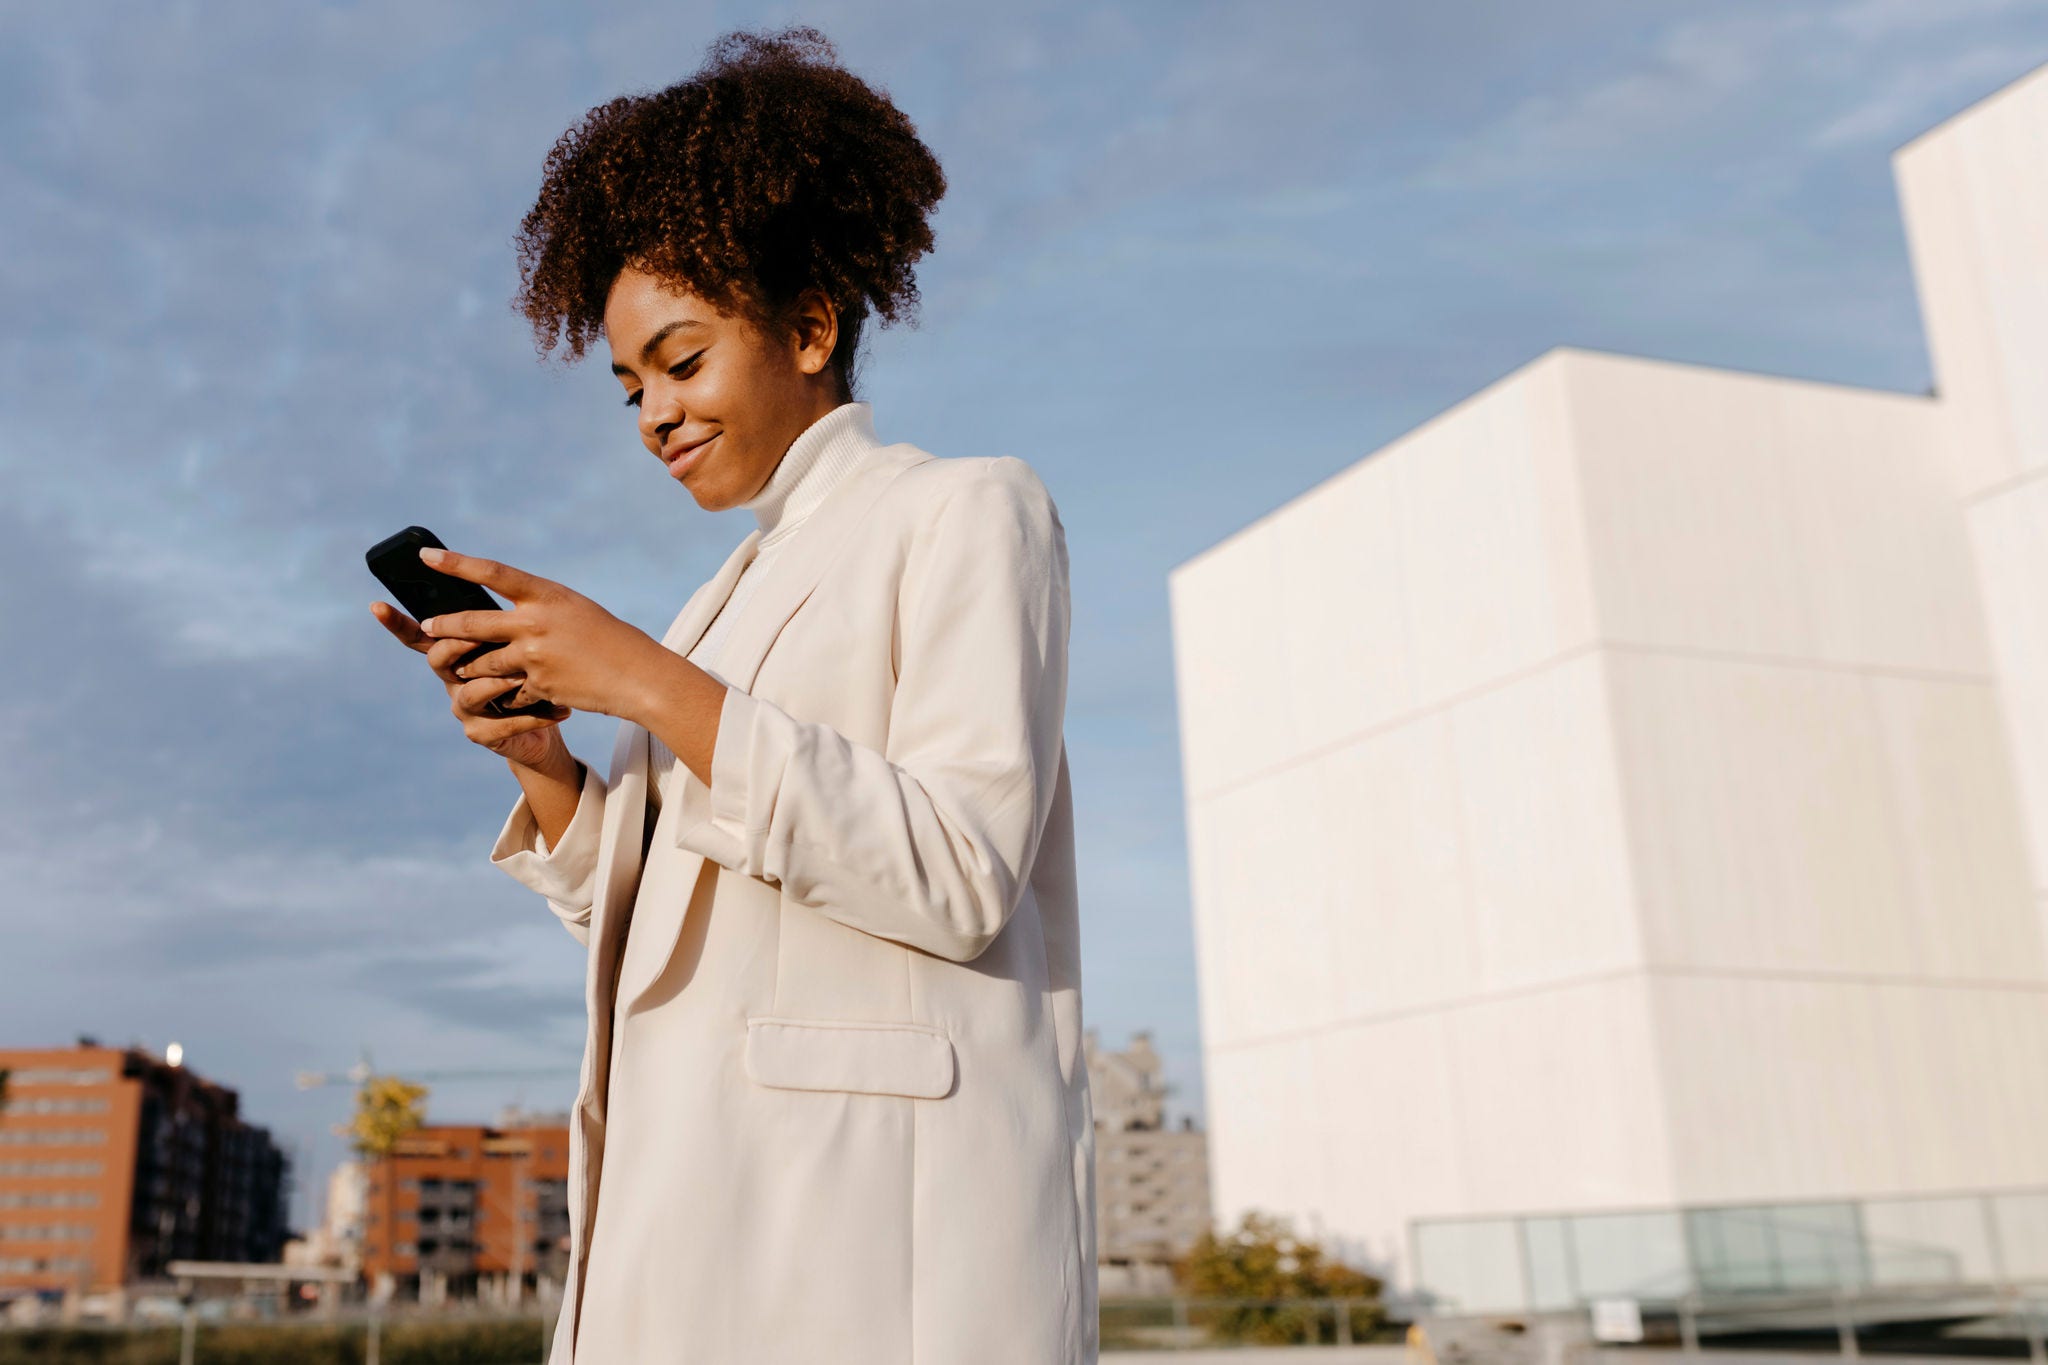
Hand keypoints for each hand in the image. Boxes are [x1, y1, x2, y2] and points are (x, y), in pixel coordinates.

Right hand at [369, 597, 571, 773]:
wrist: (550, 718)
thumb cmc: (532, 669)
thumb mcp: (518, 639)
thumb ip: (499, 618)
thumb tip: (494, 573)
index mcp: (456, 653)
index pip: (420, 635)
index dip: (397, 623)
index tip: (376, 604)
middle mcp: (453, 680)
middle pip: (439, 660)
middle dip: (458, 645)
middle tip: (480, 636)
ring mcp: (465, 709)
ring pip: (470, 693)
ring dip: (497, 682)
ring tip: (522, 676)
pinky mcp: (482, 735)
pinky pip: (503, 724)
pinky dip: (533, 717)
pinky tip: (560, 711)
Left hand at [411, 546, 674, 721]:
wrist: (639, 675)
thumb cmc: (609, 639)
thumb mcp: (574, 610)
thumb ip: (537, 608)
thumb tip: (503, 612)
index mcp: (546, 594)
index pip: (492, 573)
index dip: (456, 564)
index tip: (427, 556)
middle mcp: (536, 621)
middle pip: (472, 622)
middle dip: (444, 626)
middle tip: (427, 627)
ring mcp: (534, 655)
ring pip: (483, 662)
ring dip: (472, 667)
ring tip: (464, 668)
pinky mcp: (538, 684)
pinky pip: (509, 690)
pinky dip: (511, 693)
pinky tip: (522, 693)